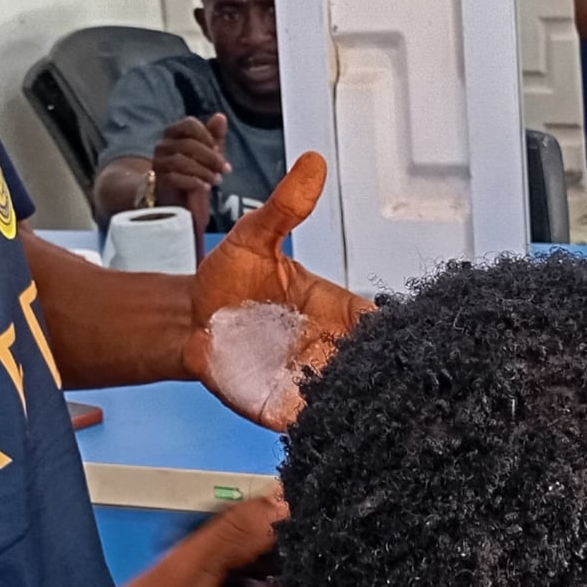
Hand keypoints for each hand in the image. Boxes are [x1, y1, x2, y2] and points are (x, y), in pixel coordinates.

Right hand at [151, 114, 228, 234]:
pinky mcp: (155, 181)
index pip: (189, 124)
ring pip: (180, 161)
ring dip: (203, 171)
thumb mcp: (206, 154)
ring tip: (216, 180)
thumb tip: (221, 116)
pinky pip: (172, 177)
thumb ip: (213, 136)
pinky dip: (191, 181)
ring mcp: (158, 163)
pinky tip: (204, 186)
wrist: (171, 198)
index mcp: (174, 133)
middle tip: (224, 169)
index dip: (206, 135)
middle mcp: (163, 145)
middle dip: (210, 157)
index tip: (218, 149)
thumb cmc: (190, 171)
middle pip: (187, 144)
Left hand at [186, 153, 370, 427]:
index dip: (392, 328)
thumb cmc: (226, 280)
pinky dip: (323, 423)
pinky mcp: (282, 406)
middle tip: (391, 374)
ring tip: (362, 400)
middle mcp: (326, 346)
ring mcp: (306, 379)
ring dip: (358, 400)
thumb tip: (313, 163)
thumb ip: (286, 206)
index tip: (401, 331)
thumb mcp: (255, 237)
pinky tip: (325, 419)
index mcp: (331, 307)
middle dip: (385, 372)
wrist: (186, 320)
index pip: (374, 321)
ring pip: (349, 397)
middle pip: (370, 364)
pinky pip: (313, 421)